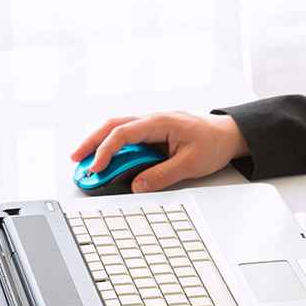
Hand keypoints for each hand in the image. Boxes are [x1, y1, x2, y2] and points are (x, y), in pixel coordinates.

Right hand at [69, 112, 248, 192]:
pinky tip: (106, 160)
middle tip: (76, 160)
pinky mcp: (153, 134)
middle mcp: (152, 120)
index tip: (96, 168)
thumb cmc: (213, 143)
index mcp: (160, 122)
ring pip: (118, 130)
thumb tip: (137, 186)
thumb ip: (162, 175)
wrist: (229, 134)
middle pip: (113, 126)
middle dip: (91, 142)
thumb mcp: (190, 164)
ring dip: (100, 144)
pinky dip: (114, 148)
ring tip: (86, 162)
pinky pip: (128, 138)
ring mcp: (152, 126)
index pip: (124, 133)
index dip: (106, 150)